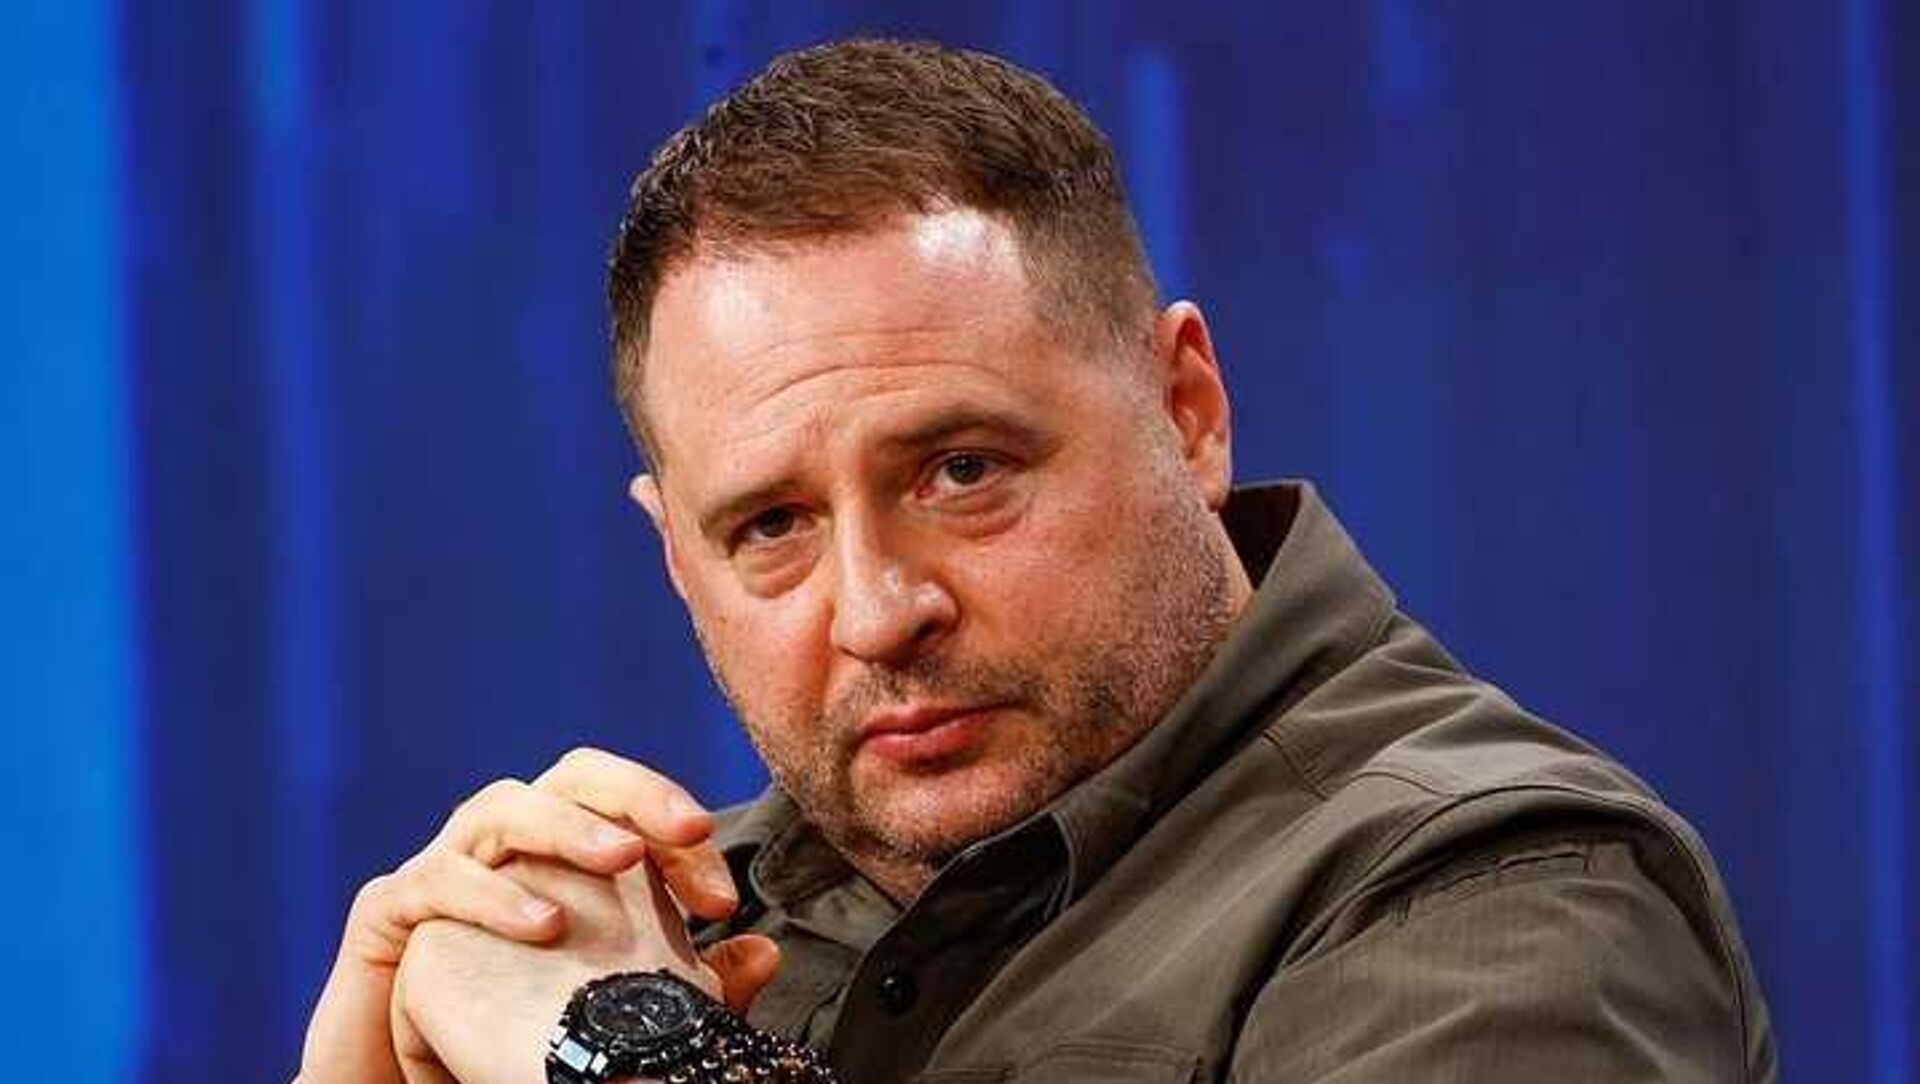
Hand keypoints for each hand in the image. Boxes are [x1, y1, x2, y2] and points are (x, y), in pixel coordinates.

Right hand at [296, 748, 750, 1083]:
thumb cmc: (521, 1034)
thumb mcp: (618, 1007)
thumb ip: (691, 983)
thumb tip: (765, 952)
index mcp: (560, 854)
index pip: (626, 807)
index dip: (679, 835)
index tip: (725, 900)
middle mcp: (504, 845)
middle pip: (569, 778)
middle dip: (634, 793)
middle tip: (690, 828)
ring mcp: (443, 868)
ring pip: (500, 808)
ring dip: (566, 827)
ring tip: (621, 860)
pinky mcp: (387, 910)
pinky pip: (434, 881)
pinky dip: (490, 895)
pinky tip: (543, 923)